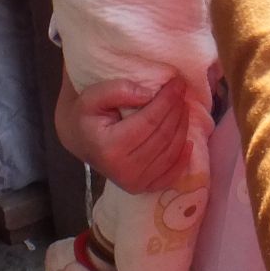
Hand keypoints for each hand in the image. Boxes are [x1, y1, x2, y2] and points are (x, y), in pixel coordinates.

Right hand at [54, 74, 205, 193]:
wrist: (80, 140)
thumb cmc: (86, 115)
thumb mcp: (92, 96)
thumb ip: (119, 90)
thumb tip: (150, 94)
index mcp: (110, 148)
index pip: (150, 121)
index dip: (167, 100)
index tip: (177, 82)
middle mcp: (123, 170)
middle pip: (163, 136)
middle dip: (176, 110)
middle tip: (182, 90)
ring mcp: (134, 183)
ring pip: (171, 152)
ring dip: (183, 127)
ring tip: (183, 106)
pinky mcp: (143, 188)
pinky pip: (171, 174)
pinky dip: (183, 158)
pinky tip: (189, 141)